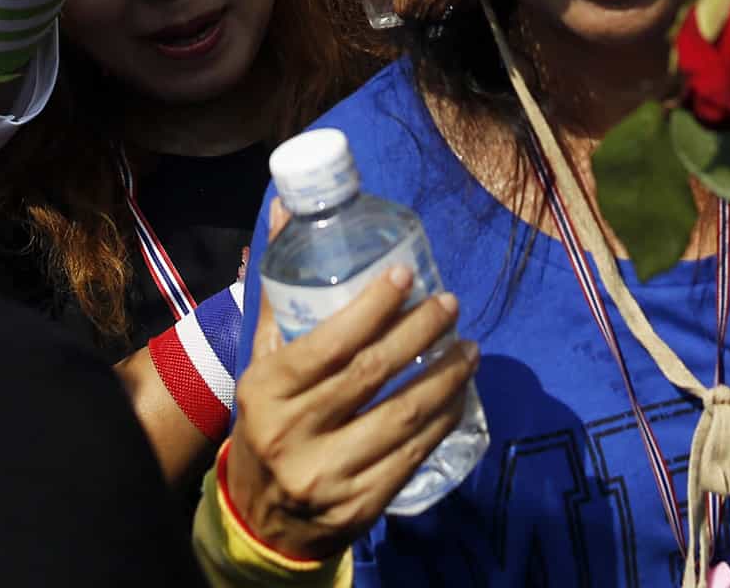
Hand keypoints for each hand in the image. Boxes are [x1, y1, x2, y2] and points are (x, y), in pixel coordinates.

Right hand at [222, 267, 477, 561]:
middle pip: (372, 374)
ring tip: (469, 347)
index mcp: (266, 391)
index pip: (329, 343)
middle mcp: (294, 434)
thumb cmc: (266, 421)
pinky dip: (443, 420)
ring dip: (445, 377)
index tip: (406, 276)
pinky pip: (414, 456)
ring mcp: (329, 476)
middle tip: (450, 304)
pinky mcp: (361, 507)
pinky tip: (459, 394)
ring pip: (402, 417)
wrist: (260, 519)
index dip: (373, 307)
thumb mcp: (260, 364)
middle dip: (420, 332)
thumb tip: (288, 211)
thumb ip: (280, 296)